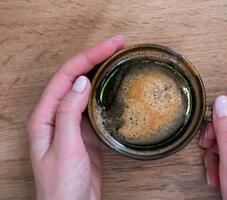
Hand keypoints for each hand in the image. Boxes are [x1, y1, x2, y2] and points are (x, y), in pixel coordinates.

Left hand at [26, 36, 124, 199]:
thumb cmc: (61, 185)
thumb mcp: (65, 147)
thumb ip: (69, 113)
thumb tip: (81, 82)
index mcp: (45, 116)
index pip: (66, 76)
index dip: (88, 57)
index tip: (110, 46)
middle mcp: (57, 114)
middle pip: (75, 77)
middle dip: (95, 57)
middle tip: (118, 45)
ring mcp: (72, 122)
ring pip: (86, 88)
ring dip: (101, 71)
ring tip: (118, 58)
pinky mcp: (86, 131)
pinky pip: (95, 105)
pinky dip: (105, 92)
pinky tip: (115, 86)